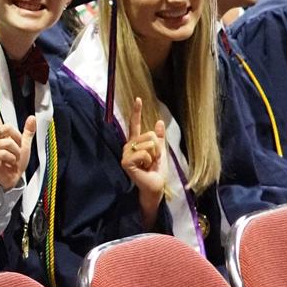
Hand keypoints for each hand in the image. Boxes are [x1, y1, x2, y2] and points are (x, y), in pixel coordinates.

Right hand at [0, 95, 36, 189]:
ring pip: (8, 142)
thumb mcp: (25, 146)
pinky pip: (4, 153)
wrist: (12, 179)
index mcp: (0, 134)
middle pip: (6, 127)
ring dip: (16, 152)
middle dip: (17, 139)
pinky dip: (11, 159)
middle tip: (18, 150)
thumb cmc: (16, 162)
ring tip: (13, 160)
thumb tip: (32, 117)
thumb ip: (27, 132)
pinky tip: (9, 164)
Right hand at [121, 98, 165, 226]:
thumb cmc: (156, 172)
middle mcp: (128, 146)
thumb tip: (159, 121)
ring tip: (148, 165)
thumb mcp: (160, 152)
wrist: (155, 187)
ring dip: (153, 155)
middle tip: (152, 161)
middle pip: (148, 135)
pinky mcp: (126, 162)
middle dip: (156, 148)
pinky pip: (143, 153)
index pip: (135, 124)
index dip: (137, 112)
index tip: (139, 99)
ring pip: (148, 144)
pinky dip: (149, 161)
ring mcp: (125, 154)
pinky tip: (144, 169)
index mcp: (136, 143)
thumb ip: (159, 138)